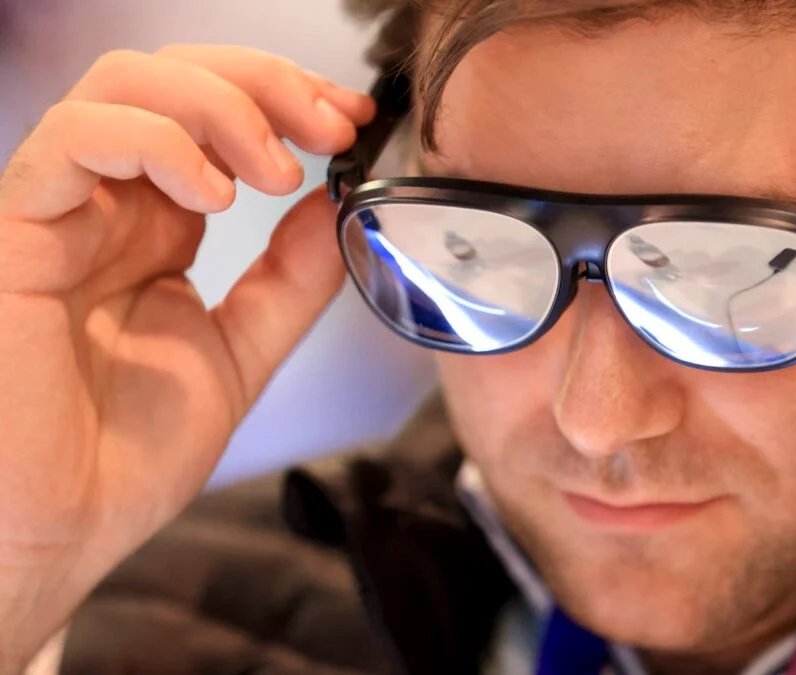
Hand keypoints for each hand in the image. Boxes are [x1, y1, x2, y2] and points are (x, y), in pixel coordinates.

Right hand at [0, 45, 372, 667]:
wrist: (53, 533)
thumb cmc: (123, 457)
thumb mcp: (240, 354)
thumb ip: (289, 281)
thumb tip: (337, 206)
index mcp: (158, 227)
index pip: (220, 117)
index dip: (289, 100)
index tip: (354, 121)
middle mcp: (111, 207)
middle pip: (177, 78)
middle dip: (268, 84)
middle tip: (332, 124)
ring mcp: (64, 213)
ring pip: (124, 85)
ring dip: (220, 105)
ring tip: (275, 169)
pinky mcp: (19, 233)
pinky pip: (73, 140)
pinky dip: (156, 143)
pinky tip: (212, 193)